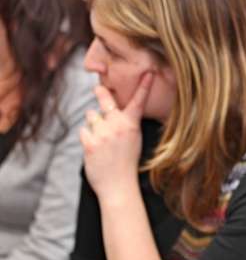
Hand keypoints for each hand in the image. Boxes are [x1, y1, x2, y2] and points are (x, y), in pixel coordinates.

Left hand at [80, 72, 153, 199]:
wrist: (118, 186)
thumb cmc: (127, 164)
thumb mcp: (134, 141)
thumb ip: (126, 124)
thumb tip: (114, 111)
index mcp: (131, 125)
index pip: (138, 102)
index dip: (144, 86)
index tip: (148, 73)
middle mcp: (117, 126)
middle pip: (105, 100)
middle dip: (101, 92)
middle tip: (99, 88)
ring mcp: (102, 133)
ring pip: (91, 116)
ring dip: (94, 123)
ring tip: (100, 137)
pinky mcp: (89, 142)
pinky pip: (84, 130)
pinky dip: (87, 137)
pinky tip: (95, 147)